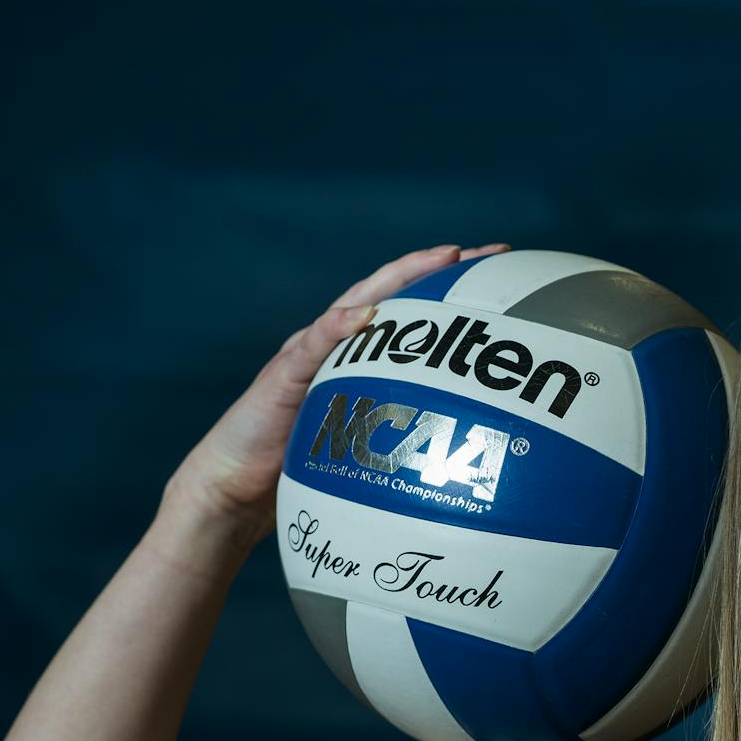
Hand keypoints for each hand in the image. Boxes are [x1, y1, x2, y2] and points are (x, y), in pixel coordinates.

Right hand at [165, 243, 511, 544]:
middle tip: (491, 253)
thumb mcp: (367, 450)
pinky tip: (366, 313)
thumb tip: (466, 454)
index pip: (411, 313)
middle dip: (440, 268)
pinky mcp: (282, 375)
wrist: (237, 486)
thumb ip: (401, 436)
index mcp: (359, 357)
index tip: (503, 273)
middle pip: (394, 292)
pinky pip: (314, 344)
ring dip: (400, 278)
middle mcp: (337, 344)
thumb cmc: (305, 470)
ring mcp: (308, 353)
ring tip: (441, 258)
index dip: (452, 291)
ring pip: (359, 303)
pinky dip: (339, 326)